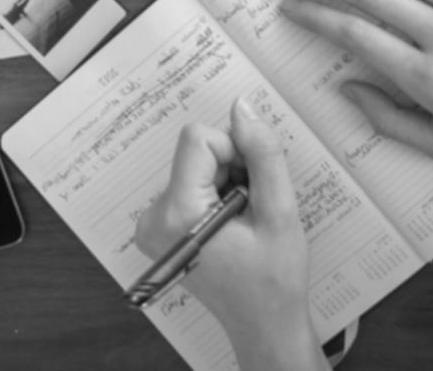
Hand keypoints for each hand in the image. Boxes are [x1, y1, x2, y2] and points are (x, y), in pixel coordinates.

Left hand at [134, 98, 325, 370]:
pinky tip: (232, 223)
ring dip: (227, 182)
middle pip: (196, 151)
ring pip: (195, 165)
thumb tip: (241, 107)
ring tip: (245, 220)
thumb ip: (263, 154)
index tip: (254, 184)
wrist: (264, 325)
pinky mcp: (159, 227)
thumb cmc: (275, 278)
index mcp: (177, 213)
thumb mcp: (280, 212)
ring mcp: (152, 224)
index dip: (236, 151)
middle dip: (232, 168)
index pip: (198, 139)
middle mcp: (153, 217)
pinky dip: (216, 194)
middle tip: (253, 208)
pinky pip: (189, 183)